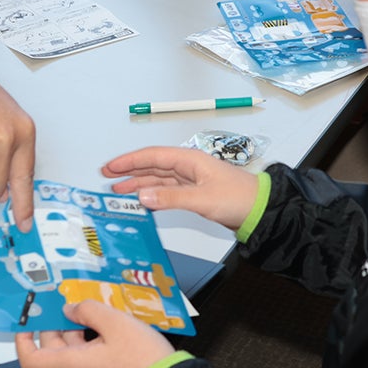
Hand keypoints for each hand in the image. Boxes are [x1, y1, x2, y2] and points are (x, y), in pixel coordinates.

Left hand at [15, 300, 173, 367]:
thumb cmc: (142, 359)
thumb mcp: (115, 323)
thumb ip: (89, 310)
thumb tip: (72, 309)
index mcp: (72, 365)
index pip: (31, 360)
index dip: (23, 340)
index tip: (27, 321)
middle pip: (53, 348)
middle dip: (56, 323)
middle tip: (66, 301)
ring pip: (71, 350)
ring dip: (76, 328)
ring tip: (91, 307)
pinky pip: (87, 355)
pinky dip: (89, 337)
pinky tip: (104, 322)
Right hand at [103, 146, 258, 232]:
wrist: (261, 210)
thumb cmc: (239, 198)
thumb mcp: (202, 199)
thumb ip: (170, 198)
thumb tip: (142, 196)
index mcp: (189, 160)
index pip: (153, 156)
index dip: (129, 161)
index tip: (110, 167)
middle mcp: (188, 167)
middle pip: (152, 166)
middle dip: (129, 171)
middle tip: (107, 177)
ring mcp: (191, 180)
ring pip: (158, 179)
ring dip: (138, 183)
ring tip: (118, 190)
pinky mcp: (194, 194)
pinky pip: (166, 191)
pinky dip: (152, 195)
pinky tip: (142, 200)